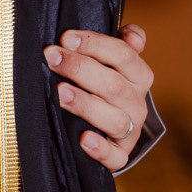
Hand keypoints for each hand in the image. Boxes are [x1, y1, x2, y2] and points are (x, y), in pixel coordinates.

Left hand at [44, 23, 152, 171]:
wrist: (105, 131)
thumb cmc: (101, 89)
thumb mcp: (111, 64)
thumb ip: (119, 45)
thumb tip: (132, 35)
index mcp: (139, 76)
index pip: (124, 55)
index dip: (95, 44)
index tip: (66, 37)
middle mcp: (138, 103)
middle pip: (114, 85)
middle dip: (80, 68)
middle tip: (52, 58)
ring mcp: (130, 131)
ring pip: (115, 119)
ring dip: (86, 104)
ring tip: (60, 93)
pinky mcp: (119, 155)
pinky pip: (114, 156)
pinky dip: (100, 149)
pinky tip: (84, 138)